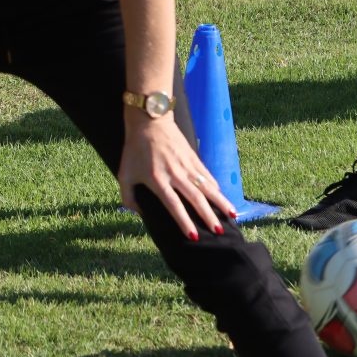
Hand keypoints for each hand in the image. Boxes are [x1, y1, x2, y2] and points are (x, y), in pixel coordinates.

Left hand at [117, 114, 236, 239]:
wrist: (149, 120)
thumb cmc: (134, 149)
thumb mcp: (124, 174)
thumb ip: (127, 197)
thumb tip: (138, 213)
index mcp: (158, 179)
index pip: (174, 205)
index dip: (184, 221)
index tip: (193, 236)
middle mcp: (175, 173)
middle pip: (196, 198)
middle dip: (208, 216)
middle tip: (219, 231)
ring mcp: (186, 164)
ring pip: (207, 186)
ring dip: (220, 201)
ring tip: (233, 215)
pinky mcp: (193, 157)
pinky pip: (206, 175)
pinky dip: (216, 187)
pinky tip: (223, 197)